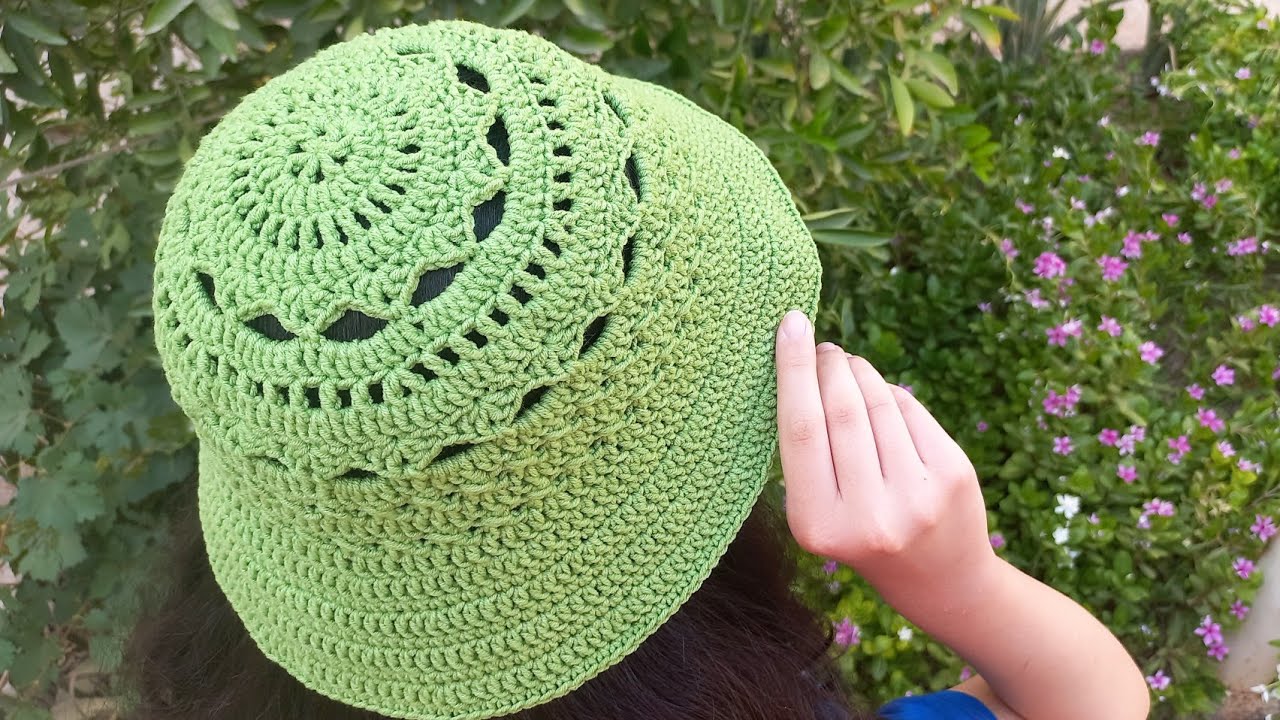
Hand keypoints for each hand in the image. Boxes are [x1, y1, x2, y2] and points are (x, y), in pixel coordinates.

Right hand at [773, 310, 996, 609]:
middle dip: (829, 365)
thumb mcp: (820, 511)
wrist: (940, 580)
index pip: (800, 430)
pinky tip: (881, 398)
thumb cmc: (862, 533)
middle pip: (841, 409)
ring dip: (859, 373)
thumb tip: (806, 363)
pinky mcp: (951, 476)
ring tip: (847, 367)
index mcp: (817, 526)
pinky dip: (891, 394)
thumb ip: (809, 451)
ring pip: (878, 403)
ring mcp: (915, 496)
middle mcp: (868, 516)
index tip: (790, 323)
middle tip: (822, 347)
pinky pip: (910, 411)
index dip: (794, 369)